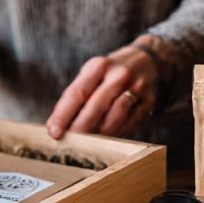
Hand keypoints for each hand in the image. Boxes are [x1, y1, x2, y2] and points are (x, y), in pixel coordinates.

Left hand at [46, 37, 168, 138]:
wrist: (148, 61)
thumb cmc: (110, 73)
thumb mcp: (92, 74)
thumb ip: (76, 96)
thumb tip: (56, 126)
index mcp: (98, 66)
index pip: (76, 92)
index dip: (63, 115)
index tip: (54, 132)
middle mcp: (118, 74)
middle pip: (96, 105)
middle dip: (80, 127)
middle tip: (70, 142)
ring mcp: (137, 87)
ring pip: (115, 115)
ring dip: (100, 132)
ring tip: (89, 142)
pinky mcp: (150, 101)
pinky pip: (131, 122)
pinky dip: (118, 132)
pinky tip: (108, 138)